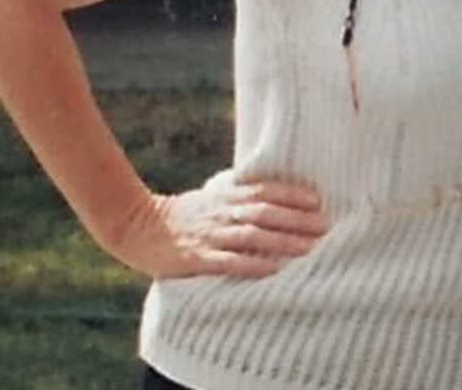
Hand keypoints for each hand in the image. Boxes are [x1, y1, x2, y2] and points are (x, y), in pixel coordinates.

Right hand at [104, 170, 328, 279]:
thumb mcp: (211, 197)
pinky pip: (228, 262)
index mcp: (225, 195)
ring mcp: (209, 235)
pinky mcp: (196, 258)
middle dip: (297, 220)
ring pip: (252, 236)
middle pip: (265, 213)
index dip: (291, 195)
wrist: (136, 226)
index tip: (317, 201)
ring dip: (283, 242)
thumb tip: (274, 197)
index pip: (264, 191)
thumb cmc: (182, 214)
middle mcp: (222, 212)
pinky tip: (272, 270)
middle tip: (325, 227)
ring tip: (309, 249)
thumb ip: (238, 197)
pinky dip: (251, 265)